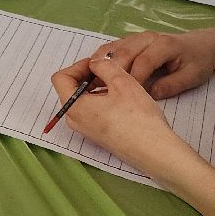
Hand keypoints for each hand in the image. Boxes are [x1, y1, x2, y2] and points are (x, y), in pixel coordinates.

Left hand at [50, 54, 185, 173]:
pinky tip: (121, 100)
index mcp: (73, 106)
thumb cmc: (138, 119)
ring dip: (95, 88)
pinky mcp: (97, 135)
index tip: (97, 63)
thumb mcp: (122, 82)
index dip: (78, 66)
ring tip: (117, 85)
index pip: (61, 78)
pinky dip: (100, 100)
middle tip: (109, 71)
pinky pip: (91, 112)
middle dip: (87, 76)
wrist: (155, 151)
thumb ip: (104, 66)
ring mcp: (85, 129)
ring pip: (82, 100)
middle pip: (70, 89)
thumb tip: (95, 63)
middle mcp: (74, 119)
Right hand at [84, 28, 214, 99]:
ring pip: (111, 49)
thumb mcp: (191, 77)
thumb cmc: (196, 61)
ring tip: (93, 83)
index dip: (132, 80)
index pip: (142, 63)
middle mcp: (145, 38)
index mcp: (163, 45)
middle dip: (110, 73)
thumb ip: (171, 86)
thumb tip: (148, 95)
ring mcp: (135, 37)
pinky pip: (109, 48)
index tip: (125, 96)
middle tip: (101, 91)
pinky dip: (100, 60)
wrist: (199, 45)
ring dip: (99, 65)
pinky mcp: (128, 40)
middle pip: (122, 54)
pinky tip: (95, 73)